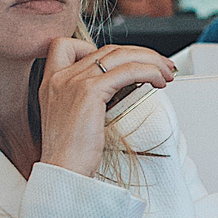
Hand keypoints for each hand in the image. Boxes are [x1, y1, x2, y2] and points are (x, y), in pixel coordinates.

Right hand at [37, 39, 173, 177]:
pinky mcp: (89, 91)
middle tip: (160, 65)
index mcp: (51, 82)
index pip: (67, 45)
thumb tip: (117, 90)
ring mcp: (72, 82)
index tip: (120, 61)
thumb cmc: (70, 154)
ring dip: (150, 60)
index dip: (97, 47)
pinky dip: (149, 71)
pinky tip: (158, 81)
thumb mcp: (73, 118)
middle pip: (106, 49)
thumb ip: (87, 99)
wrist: (62, 172)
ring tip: (166, 73)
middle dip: (139, 54)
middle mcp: (59, 77)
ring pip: (119, 55)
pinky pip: (127, 71)